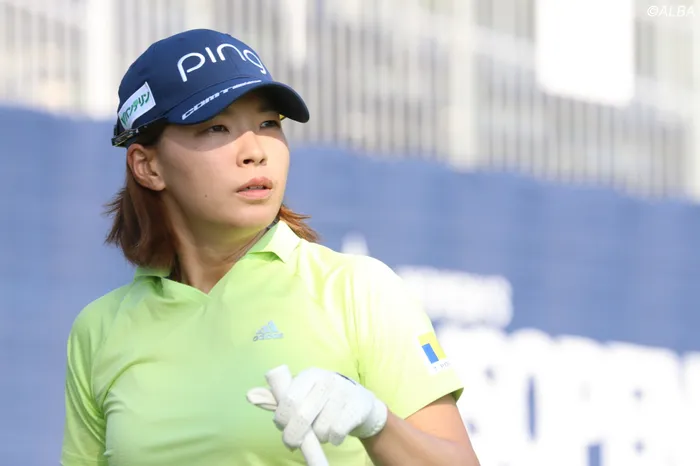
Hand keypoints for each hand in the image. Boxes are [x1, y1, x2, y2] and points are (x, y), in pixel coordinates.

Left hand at [247, 367, 387, 448]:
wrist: (362, 404)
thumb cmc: (325, 400)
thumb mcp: (303, 393)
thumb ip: (279, 397)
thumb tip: (249, 396)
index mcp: (310, 375)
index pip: (289, 398)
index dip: (282, 417)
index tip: (282, 426)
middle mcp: (327, 380)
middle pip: (302, 415)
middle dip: (294, 434)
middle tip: (292, 442)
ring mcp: (344, 393)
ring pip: (321, 427)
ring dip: (317, 437)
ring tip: (320, 431)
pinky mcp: (358, 406)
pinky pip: (337, 432)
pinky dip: (333, 439)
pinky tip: (335, 434)